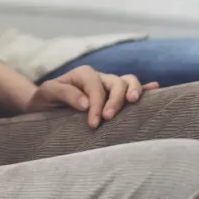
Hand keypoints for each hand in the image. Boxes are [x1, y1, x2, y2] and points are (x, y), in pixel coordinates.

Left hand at [25, 65, 159, 128]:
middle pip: (115, 82)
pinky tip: (155, 88)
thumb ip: (63, 93)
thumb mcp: (46, 93)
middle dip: (115, 100)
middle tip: (109, 118)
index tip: (93, 124)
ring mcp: (108, 84)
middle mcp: (98, 76)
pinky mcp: (114, 94)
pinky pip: (132, 87)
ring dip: (133, 91)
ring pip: (127, 81)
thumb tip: (86, 103)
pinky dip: (145, 88)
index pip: (95, 88)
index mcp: (82, 74)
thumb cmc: (45, 99)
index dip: (96, 106)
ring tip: (133, 102)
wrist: (43, 103)